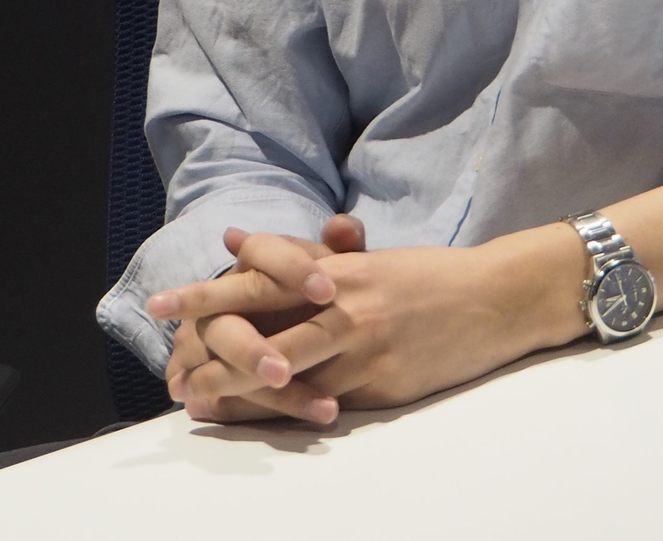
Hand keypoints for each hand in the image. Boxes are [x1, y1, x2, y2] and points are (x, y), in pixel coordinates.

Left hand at [173, 221, 588, 423]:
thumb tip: (239, 241)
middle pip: (264, 324)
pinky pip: (326, 402)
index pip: (262, 278)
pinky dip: (287, 411)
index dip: (212, 291)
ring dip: (237, 387)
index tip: (166, 303)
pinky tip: (260, 421)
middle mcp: (346, 303)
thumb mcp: (370, 259)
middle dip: (208, 340)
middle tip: (167, 360)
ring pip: (289, 370)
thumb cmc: (430, 277)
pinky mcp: (385, 385)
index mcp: (340, 269)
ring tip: (196, 399)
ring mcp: (365, 347)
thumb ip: (307, 256)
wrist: (496, 299)